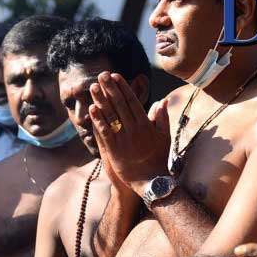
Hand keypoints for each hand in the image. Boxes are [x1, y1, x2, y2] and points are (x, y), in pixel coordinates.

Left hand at [88, 72, 169, 191]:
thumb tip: (162, 101)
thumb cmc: (158, 158)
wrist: (151, 181)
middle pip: (120, 105)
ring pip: (111, 116)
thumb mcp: (165, 136)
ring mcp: (123, 140)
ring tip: (93, 87)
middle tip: (102, 75)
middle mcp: (134, 130)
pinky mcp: (114, 150)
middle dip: (110, 89)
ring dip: (101, 100)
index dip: (123, 88)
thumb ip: (162, 118)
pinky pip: (104, 132)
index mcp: (146, 124)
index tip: (116, 76)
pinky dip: (98, 120)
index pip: (132, 101)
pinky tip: (92, 109)